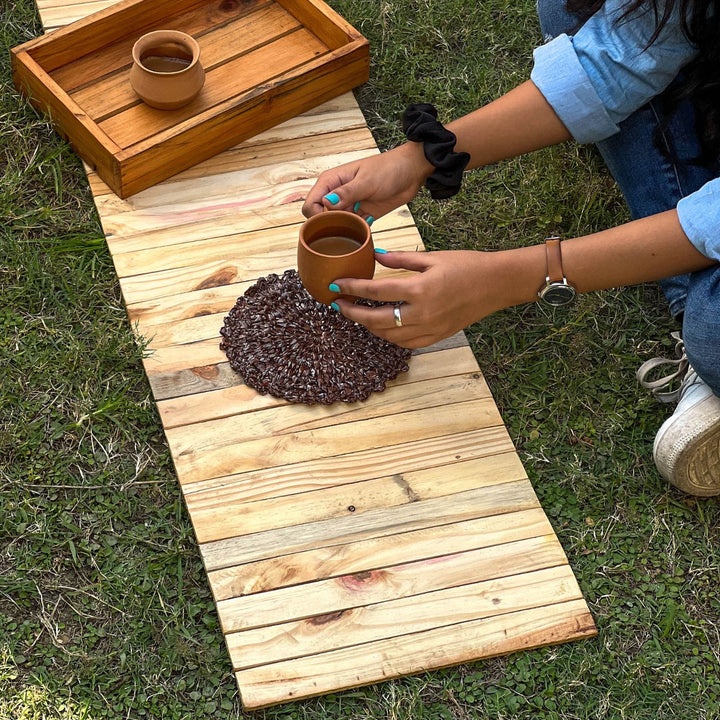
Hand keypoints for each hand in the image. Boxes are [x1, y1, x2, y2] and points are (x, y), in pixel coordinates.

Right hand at [302, 143, 433, 219]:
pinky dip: (354, 232)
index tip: (333, 221)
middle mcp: (336, 193)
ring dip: (342, 230)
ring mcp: (348, 205)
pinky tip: (363, 230)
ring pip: (334, 224)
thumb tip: (326, 203)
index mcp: (331, 181)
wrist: (411, 172)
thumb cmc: (389, 168)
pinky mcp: (361, 214)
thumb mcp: (367, 180)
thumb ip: (346, 193)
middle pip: (319, 217)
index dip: (317, 216)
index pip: (311, 204)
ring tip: (357, 227)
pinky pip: (350, 228)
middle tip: (347, 226)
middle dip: (329, 226)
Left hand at [331, 250, 506, 347]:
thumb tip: (375, 257)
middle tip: (339, 305)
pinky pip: (405, 343)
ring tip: (359, 314)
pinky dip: (390, 335)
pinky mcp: (436, 337)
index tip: (336, 287)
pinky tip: (383, 325)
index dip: (351, 289)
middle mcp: (422, 313)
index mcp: (420, 289)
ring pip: (388, 335)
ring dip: (369, 326)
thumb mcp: (432, 258)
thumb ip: (401, 260)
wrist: (496, 284)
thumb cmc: (466, 266)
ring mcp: (430, 329)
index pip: (375, 292)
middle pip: (376, 320)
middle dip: (352, 313)